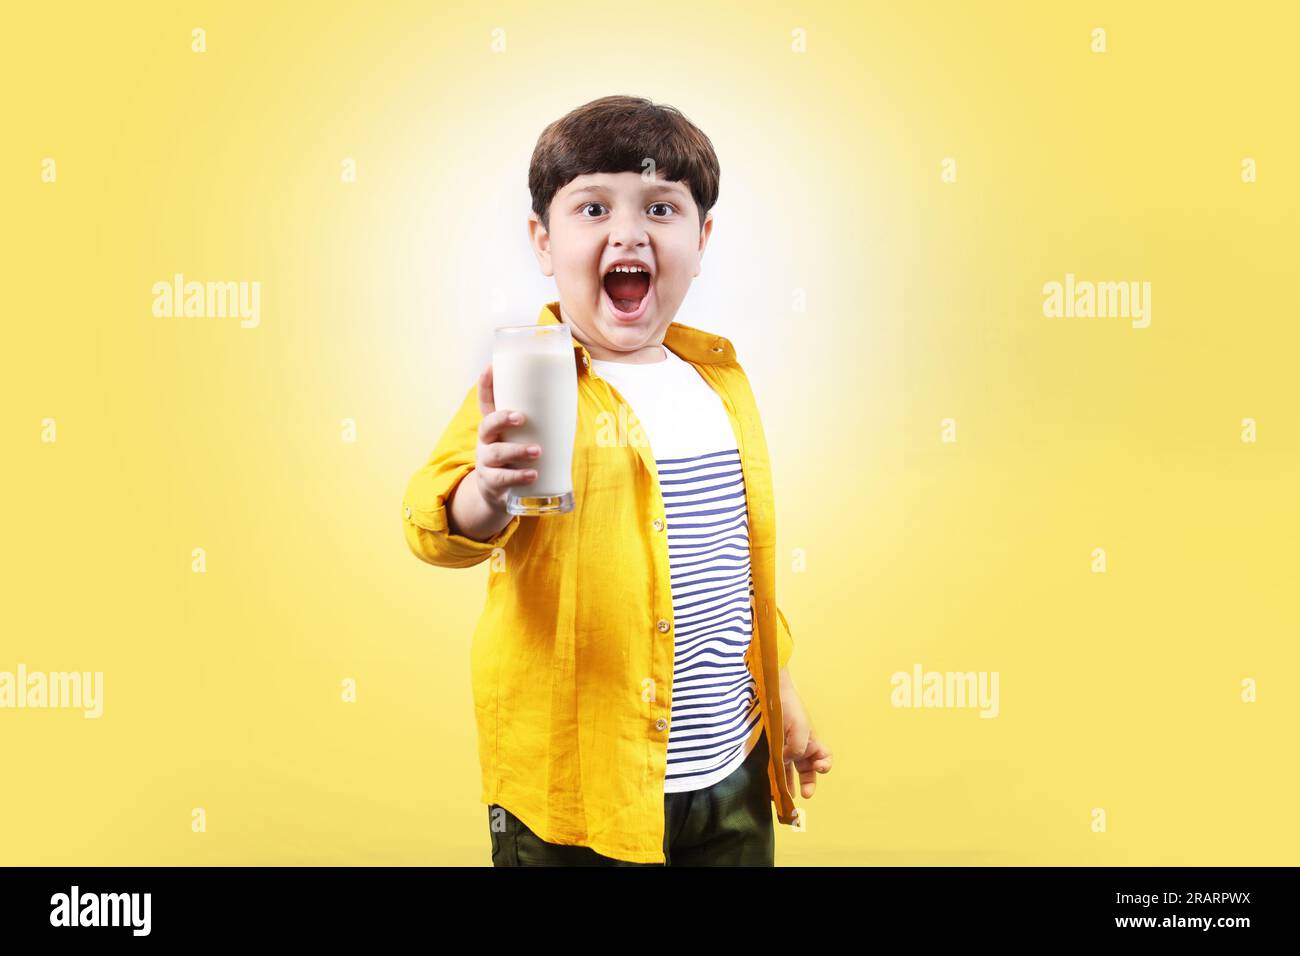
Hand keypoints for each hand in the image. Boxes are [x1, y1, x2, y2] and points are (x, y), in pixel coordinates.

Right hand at [470, 362, 542, 511]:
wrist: (499, 493)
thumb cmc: (517, 456)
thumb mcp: (523, 436)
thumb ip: (540, 419)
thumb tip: (571, 393)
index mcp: (495, 425)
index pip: (486, 401)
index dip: (486, 384)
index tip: (491, 366)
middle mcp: (486, 441)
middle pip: (486, 425)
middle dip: (502, 419)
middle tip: (521, 417)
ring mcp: (486, 462)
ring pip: (496, 453)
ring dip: (517, 451)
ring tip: (537, 451)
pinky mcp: (491, 482)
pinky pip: (502, 479)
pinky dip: (518, 476)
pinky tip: (532, 474)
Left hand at [780, 677, 831, 798]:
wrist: (770, 693)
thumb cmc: (790, 708)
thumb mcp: (801, 729)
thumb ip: (798, 749)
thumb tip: (786, 762)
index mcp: (812, 741)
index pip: (824, 758)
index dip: (824, 765)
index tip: (818, 767)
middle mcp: (800, 747)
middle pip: (807, 770)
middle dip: (808, 783)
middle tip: (804, 794)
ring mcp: (785, 748)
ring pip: (790, 771)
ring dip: (789, 784)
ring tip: (784, 796)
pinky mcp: (771, 747)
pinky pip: (775, 765)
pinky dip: (775, 775)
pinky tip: (771, 784)